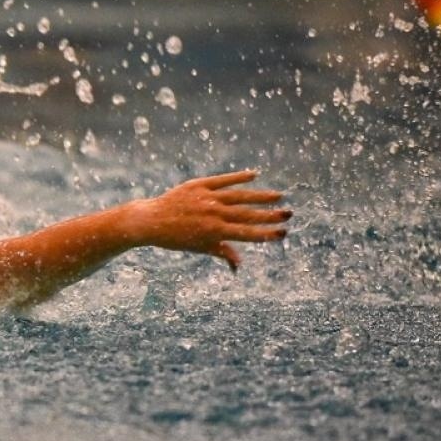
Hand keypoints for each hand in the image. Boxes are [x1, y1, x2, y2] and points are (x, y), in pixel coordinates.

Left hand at [139, 170, 289, 270]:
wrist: (151, 221)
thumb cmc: (177, 238)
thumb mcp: (200, 247)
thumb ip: (222, 253)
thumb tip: (239, 266)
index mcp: (215, 232)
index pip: (247, 233)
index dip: (266, 233)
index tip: (283, 233)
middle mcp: (214, 215)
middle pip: (248, 214)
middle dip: (270, 215)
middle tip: (288, 214)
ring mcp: (207, 198)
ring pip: (240, 196)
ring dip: (261, 196)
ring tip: (279, 196)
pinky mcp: (199, 185)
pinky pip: (223, 180)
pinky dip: (239, 177)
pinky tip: (255, 175)